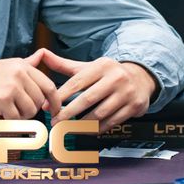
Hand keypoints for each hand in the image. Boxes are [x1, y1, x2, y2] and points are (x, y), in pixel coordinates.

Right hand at [0, 49, 61, 118]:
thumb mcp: (2, 67)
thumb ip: (25, 64)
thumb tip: (42, 54)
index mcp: (20, 64)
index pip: (48, 84)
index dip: (54, 101)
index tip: (54, 111)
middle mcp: (18, 72)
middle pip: (41, 100)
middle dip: (31, 110)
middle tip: (16, 112)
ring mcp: (10, 85)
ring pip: (30, 111)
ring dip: (19, 117)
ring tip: (3, 111)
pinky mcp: (2, 100)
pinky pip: (16, 119)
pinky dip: (7, 121)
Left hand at [39, 49, 156, 131]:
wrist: (141, 78)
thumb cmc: (107, 74)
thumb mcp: (88, 67)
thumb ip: (64, 64)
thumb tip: (42, 53)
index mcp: (101, 66)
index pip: (77, 82)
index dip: (61, 95)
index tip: (48, 106)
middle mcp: (116, 77)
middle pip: (88, 99)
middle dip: (69, 112)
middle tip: (55, 122)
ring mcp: (126, 93)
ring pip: (100, 113)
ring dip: (82, 124)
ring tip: (69, 129)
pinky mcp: (134, 107)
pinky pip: (112, 122)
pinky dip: (97, 128)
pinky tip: (86, 130)